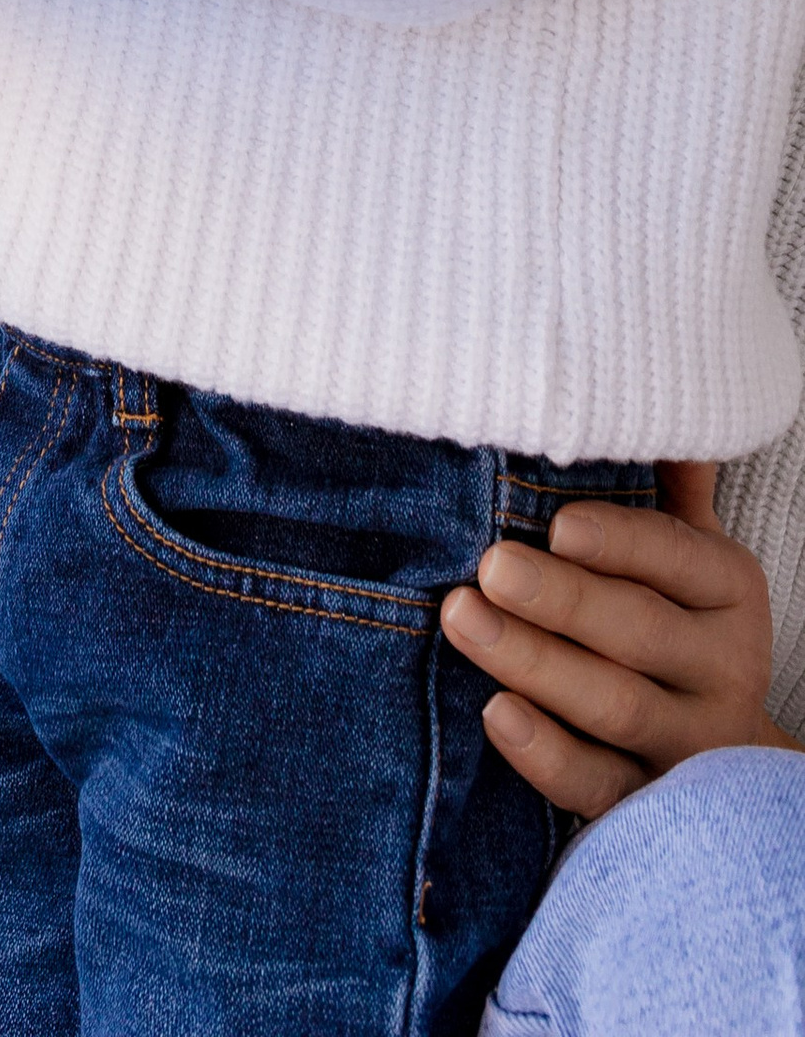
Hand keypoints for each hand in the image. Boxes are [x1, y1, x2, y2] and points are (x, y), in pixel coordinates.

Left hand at [440, 461, 801, 817]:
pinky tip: (495, 714)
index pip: (678, 560)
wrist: (720, 755)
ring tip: (462, 619)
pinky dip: (546, 755)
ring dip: (534, 664)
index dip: (621, 541)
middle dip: (560, 599)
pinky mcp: (645, 802)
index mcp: (730, 594)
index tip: (558, 523)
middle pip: (636, 632)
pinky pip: (597, 786)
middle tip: (488, 566)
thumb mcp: (688, 552)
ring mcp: (686, 744)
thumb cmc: (674, 619)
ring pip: (612, 706)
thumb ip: (667, 484)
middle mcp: (720, 670)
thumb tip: (646, 391)